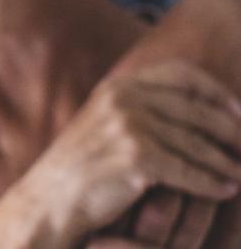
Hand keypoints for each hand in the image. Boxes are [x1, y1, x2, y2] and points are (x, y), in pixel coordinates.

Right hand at [22, 61, 240, 243]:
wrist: (50, 199)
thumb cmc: (83, 167)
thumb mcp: (105, 123)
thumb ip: (139, 108)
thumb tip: (195, 108)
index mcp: (118, 85)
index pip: (180, 73)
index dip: (215, 91)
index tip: (238, 109)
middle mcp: (123, 97)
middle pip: (196, 108)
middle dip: (231, 129)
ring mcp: (127, 126)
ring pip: (197, 143)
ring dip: (226, 161)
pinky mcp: (135, 158)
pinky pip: (189, 172)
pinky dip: (212, 184)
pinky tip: (225, 190)